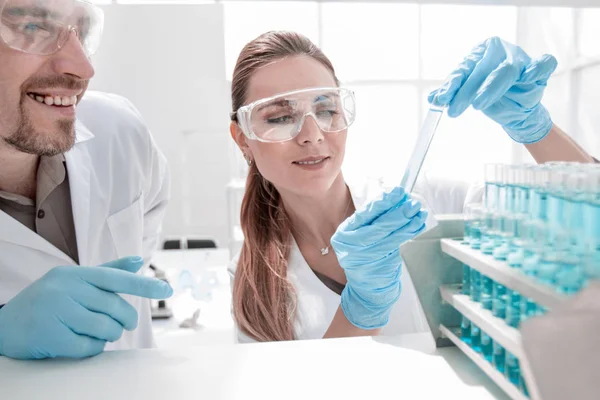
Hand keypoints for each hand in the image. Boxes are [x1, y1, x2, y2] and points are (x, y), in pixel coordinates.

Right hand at [0, 257, 172, 359]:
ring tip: (98, 332)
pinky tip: (82, 341)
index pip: (116, 278)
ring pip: (105, 328)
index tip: (167, 288)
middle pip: (116, 308)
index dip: (143, 284)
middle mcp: (66, 289)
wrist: (6, 325)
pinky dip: (93, 347)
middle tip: (125, 324)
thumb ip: (108, 271)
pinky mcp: (51, 336)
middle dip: (126, 320)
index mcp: (76, 274)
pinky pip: (89, 347)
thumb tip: (139, 260)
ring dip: (109, 335)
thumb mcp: (75, 280)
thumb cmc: (48, 300)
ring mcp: (56, 312)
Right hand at [331, 186, 426, 329]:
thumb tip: (396, 199)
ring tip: (419, 212)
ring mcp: (364, 258)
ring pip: (390, 237)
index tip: (397, 193)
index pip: (365, 215)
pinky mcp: (379, 266)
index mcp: (344, 234)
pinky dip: (409, 234)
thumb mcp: (361, 236)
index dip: (382, 203)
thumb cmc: (365, 255)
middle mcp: (351, 246)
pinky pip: (397, 246)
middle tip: (412, 202)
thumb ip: (374, 220)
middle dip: (398, 213)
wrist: (366, 286)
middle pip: (378, 226)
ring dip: (407, 223)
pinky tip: (417, 225)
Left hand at [428, 36, 557, 143]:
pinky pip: (543, 64)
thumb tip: (432, 98)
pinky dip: (537, 69)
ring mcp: (521, 59)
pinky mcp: (540, 69)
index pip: (464, 69)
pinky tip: (529, 76)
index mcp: (480, 52)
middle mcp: (500, 51)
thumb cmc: (491, 98)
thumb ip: (453, 94)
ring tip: (478, 104)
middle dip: (467, 91)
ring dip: (491, 87)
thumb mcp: (469, 96)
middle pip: (483, 69)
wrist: (516, 111)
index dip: (452, 85)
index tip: (441, 100)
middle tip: (454, 109)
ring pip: (507, 71)